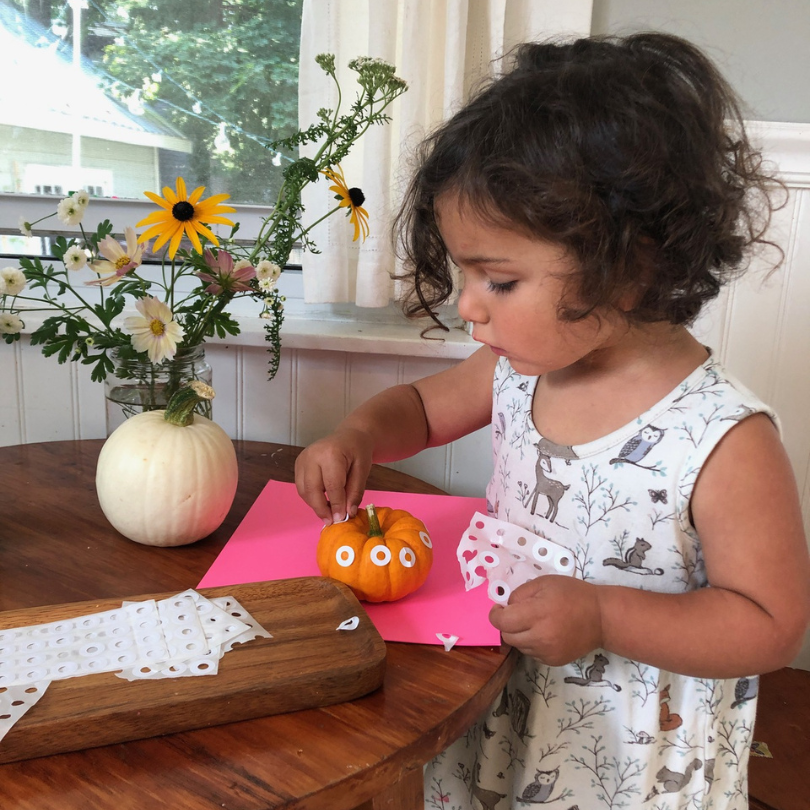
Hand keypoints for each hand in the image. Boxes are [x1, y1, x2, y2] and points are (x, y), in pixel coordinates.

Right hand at [294, 428, 373, 524]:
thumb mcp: (363, 470)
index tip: (341, 519)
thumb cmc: (358, 451)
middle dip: (321, 508)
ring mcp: (302, 459)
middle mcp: (312, 455)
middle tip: (331, 521)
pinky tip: (323, 502)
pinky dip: (311, 498)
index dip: (336, 505)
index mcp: (331, 453)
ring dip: (315, 505)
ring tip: (328, 513)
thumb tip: (347, 513)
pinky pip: (301, 487)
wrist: (349, 435)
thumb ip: (355, 492)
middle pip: (312, 489)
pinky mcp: (298, 464)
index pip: (332, 485)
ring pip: (304, 490)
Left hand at [489, 575, 603, 664]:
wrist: (601, 618)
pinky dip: (532, 644)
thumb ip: (521, 593)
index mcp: (537, 614)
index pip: (502, 622)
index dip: (496, 615)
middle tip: (518, 614)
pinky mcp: (553, 661)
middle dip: (507, 624)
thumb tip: (506, 607)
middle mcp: (540, 637)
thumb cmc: (573, 594)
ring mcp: (547, 652)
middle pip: (507, 636)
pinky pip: (532, 654)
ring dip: (520, 634)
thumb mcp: (544, 583)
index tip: (499, 608)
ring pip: (519, 646)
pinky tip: (545, 633)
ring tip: (535, 623)